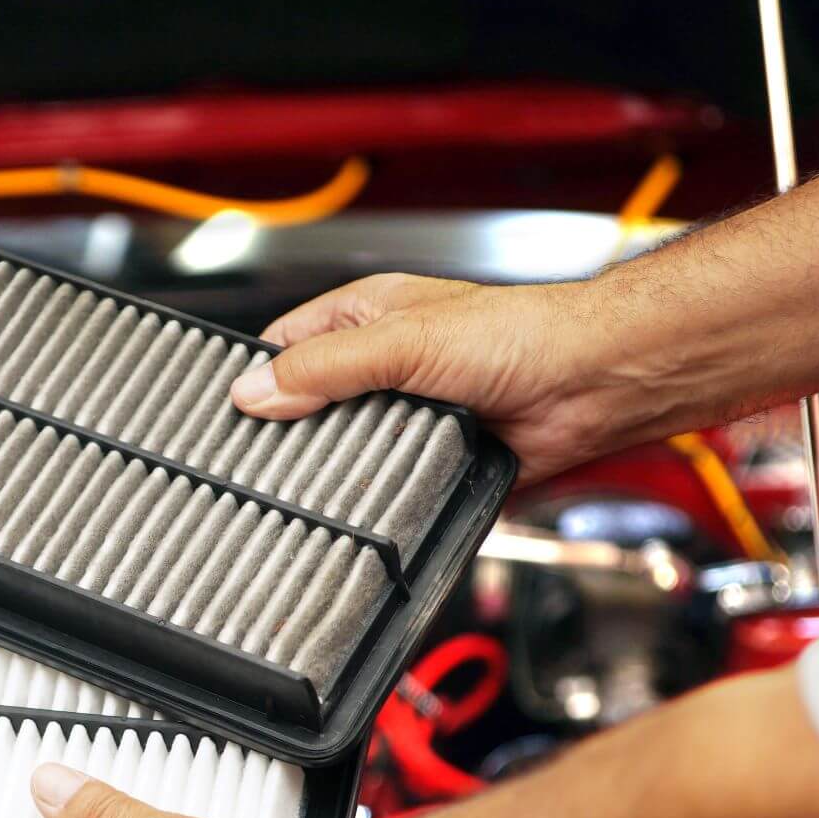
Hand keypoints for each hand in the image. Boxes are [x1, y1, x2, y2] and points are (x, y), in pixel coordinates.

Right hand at [229, 273, 625, 484]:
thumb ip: (324, 368)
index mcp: (366, 317)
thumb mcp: (401, 342)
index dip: (255, 377)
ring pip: (348, 449)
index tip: (227, 414)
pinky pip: (389, 482)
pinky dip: (379, 493)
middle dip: (292, 432)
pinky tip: (367, 500)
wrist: (591, 385)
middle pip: (310, 405)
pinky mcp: (434, 456)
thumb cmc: (520, 335)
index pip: (286, 346)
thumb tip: (254, 393)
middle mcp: (383, 363)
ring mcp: (408, 412)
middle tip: (263, 460)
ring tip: (314, 483)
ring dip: (340, 466)